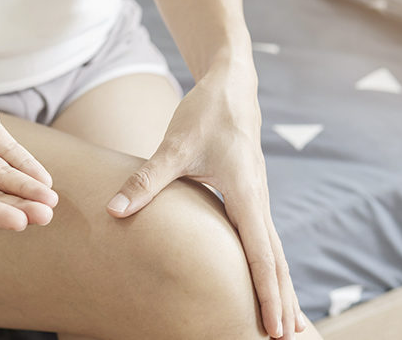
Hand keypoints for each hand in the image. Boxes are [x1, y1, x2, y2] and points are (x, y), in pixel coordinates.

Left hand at [106, 67, 306, 337]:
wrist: (231, 85)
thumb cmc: (206, 113)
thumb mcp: (174, 146)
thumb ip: (146, 181)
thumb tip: (115, 210)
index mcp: (245, 193)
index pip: (261, 254)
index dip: (268, 293)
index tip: (275, 327)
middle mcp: (257, 200)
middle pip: (276, 261)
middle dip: (283, 301)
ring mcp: (256, 199)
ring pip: (273, 252)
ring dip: (280, 287)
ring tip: (285, 323)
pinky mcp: (249, 196)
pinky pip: (263, 240)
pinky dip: (268, 267)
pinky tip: (264, 282)